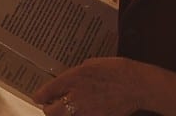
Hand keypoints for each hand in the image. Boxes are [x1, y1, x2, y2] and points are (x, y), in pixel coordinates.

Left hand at [34, 57, 175, 115]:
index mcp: (71, 79)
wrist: (137, 84)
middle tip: (50, 106)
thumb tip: (68, 80)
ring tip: (64, 110)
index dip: (40, 96)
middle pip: (51, 112)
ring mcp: (86, 110)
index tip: (38, 97)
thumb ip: (76, 74)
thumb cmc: (116, 69)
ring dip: (62, 115)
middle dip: (48, 110)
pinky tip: (81, 112)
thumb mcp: (91, 64)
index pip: (46, 93)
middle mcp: (75, 96)